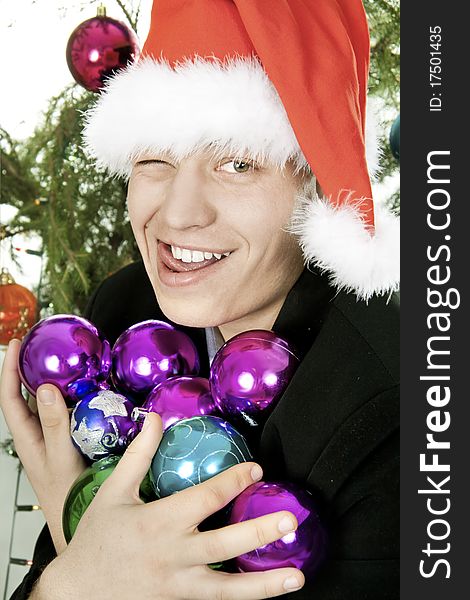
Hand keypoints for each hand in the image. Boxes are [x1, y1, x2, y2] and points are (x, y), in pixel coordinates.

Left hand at [0, 339, 86, 553]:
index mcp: (26, 437)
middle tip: (42, 344)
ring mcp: (54, 437)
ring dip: (55, 380)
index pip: (10, 397)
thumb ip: (53, 425)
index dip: (9, 370)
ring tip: (66, 360)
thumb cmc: (66, 494)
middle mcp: (37, 433)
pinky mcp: (71, 439)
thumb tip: (44, 389)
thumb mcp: (59, 458)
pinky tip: (89, 389)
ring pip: (49, 402)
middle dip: (31, 367)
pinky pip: (70, 411)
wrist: (79, 519)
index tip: (16, 344)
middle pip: (27, 394)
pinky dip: (75, 396)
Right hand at [39, 412, 304, 599]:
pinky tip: (268, 591)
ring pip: (227, 589)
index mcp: (158, 522)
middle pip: (224, 544)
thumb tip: (154, 418)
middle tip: (290, 520)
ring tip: (295, 575)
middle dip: (259, 532)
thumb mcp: (114, 492)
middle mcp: (172, 555)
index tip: (256, 470)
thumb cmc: (95, 539)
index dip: (233, 481)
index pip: (205, 498)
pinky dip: (242, 598)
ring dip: (264, 583)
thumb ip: (138, 455)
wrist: (75, 593)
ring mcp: (177, 587)